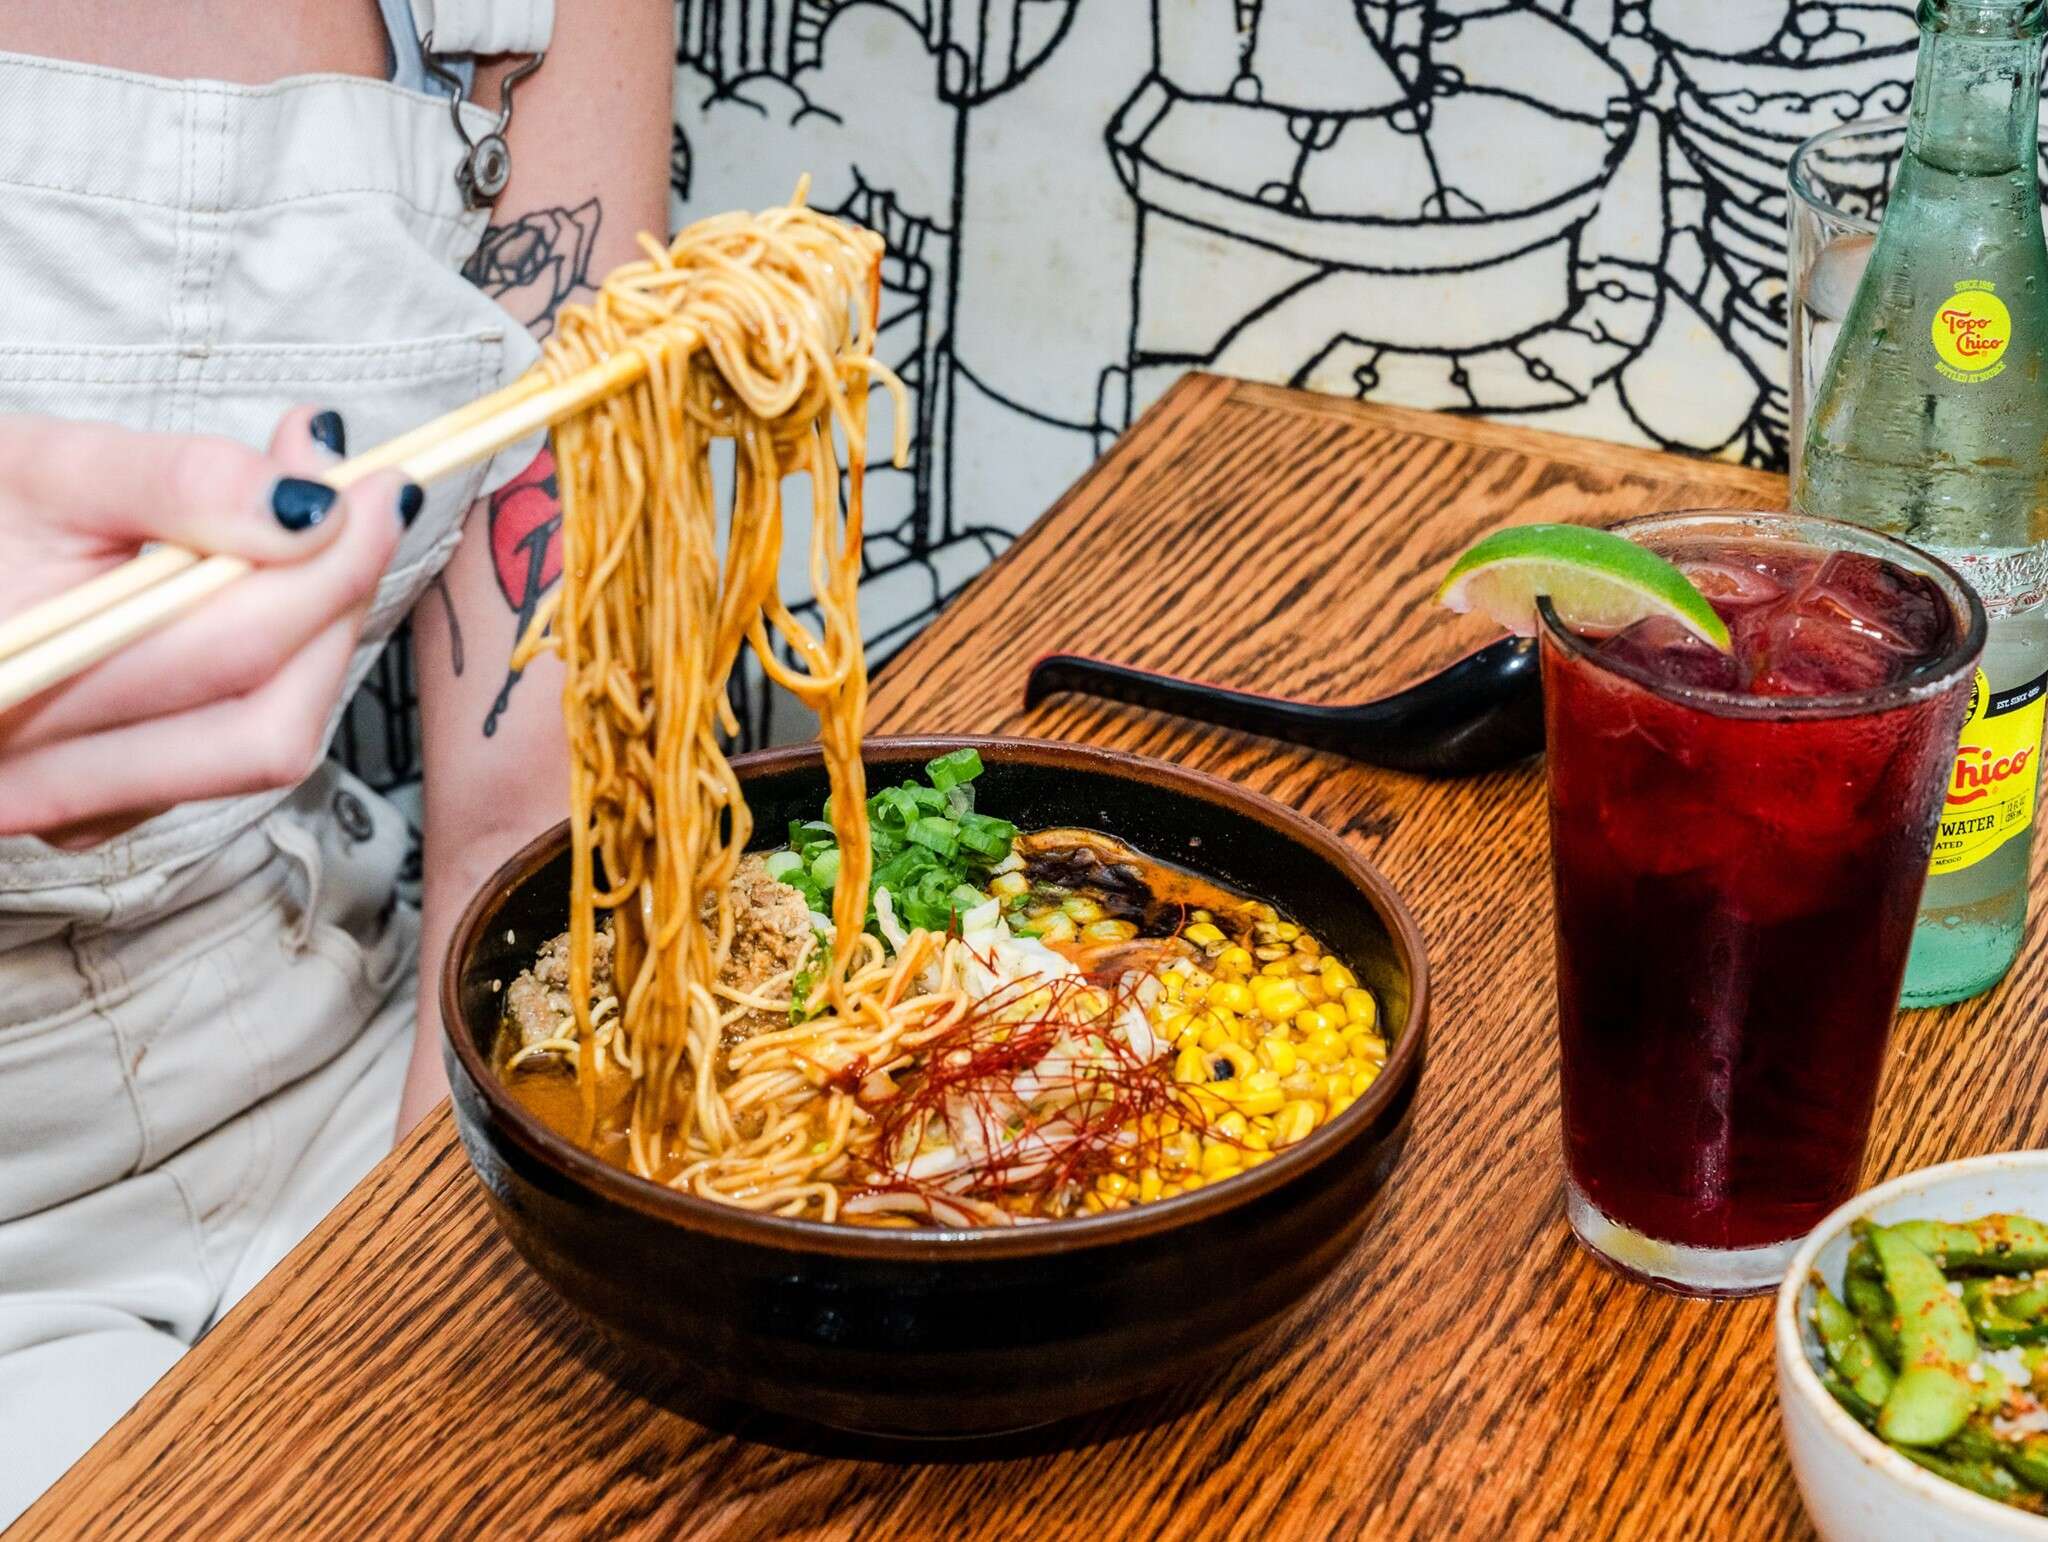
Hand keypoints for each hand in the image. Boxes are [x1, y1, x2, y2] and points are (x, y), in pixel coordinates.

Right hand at [0, 408, 415, 842]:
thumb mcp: (43, 468)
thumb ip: (181, 484)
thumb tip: (317, 511)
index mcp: (18, 688)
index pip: (235, 650)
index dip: (333, 566)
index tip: (381, 487)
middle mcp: (35, 784)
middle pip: (268, 718)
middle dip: (336, 602)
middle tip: (361, 502)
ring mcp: (65, 812)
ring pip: (261, 746)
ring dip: (311, 638)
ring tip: (303, 533)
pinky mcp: (88, 813)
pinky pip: (222, 754)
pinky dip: (266, 674)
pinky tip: (246, 593)